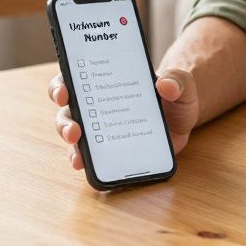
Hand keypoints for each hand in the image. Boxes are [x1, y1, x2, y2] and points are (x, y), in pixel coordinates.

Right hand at [47, 67, 200, 170]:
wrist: (183, 119)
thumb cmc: (176, 95)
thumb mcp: (181, 84)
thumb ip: (177, 80)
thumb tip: (166, 85)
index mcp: (106, 79)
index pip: (74, 77)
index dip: (62, 84)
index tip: (64, 92)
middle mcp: (96, 103)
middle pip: (68, 109)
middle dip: (65, 121)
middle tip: (74, 130)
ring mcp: (100, 127)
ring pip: (74, 134)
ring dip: (72, 146)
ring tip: (78, 155)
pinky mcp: (110, 148)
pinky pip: (91, 156)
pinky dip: (86, 162)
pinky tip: (88, 167)